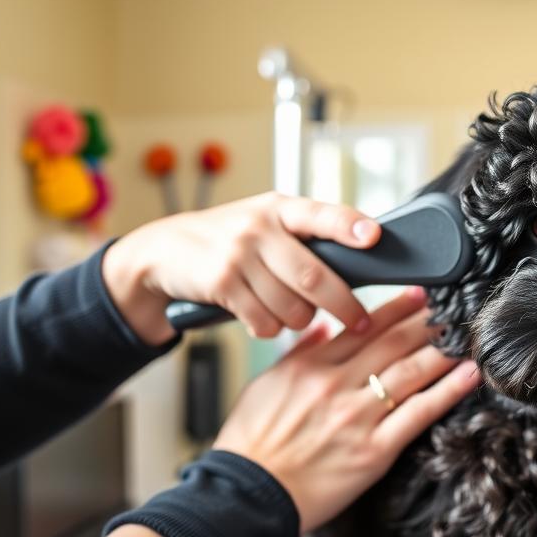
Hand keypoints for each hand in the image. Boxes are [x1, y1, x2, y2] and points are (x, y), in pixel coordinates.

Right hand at [102, 193, 381, 344]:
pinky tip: (264, 316)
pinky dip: (271, 327)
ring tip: (296, 313)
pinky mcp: (221, 283)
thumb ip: (303, 234)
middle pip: (314, 276)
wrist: (163, 251)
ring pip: (291, 306)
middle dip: (343, 305)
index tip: (372, 236)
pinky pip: (263, 321)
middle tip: (360, 321)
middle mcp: (259, 227)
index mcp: (279, 208)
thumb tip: (360, 254)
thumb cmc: (229, 238)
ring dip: (300, 320)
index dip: (348, 225)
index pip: (321, 214)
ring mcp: (238, 255)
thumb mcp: (263, 221)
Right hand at [212, 287, 480, 531]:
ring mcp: (358, 417)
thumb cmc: (250, 445)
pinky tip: (469, 374)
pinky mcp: (374, 450)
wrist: (247, 495)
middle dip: (428, 321)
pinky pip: (419, 414)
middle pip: (393, 343)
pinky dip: (448, 391)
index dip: (397, 308)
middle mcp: (337, 386)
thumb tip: (324, 328)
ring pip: (411, 372)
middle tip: (456, 304)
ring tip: (469, 333)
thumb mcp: (265, 387)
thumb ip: (299, 354)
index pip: (363, 327)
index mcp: (311, 367)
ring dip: (444, 349)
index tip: (420, 293)